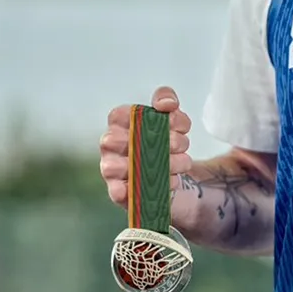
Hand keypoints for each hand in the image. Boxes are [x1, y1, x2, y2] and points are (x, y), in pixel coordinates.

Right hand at [99, 85, 193, 206]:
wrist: (169, 173)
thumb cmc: (163, 140)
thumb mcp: (169, 116)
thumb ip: (166, 99)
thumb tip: (166, 104)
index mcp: (118, 122)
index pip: (122, 114)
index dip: (153, 117)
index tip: (174, 125)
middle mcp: (109, 144)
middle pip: (129, 140)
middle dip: (165, 142)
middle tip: (182, 145)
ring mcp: (111, 168)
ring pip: (130, 166)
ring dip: (165, 165)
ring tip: (182, 163)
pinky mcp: (118, 192)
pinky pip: (123, 191)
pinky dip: (149, 187)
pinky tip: (168, 182)